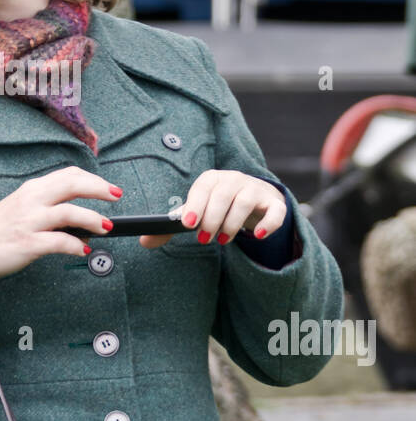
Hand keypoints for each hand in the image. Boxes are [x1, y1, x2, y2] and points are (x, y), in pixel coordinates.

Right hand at [0, 166, 124, 286]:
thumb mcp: (19, 208)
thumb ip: (45, 205)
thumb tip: (75, 212)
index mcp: (31, 190)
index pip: (68, 175)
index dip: (93, 179)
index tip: (109, 187)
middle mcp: (31, 201)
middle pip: (72, 184)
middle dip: (99, 189)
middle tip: (117, 196)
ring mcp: (29, 222)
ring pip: (70, 213)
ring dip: (93, 219)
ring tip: (106, 227)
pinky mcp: (28, 244)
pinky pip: (60, 242)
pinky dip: (76, 245)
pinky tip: (84, 249)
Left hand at [139, 170, 286, 249]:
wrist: (256, 201)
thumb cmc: (219, 206)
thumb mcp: (198, 212)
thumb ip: (174, 226)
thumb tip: (145, 241)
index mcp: (212, 179)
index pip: (203, 186)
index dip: (195, 205)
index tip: (189, 225)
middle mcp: (234, 179)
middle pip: (223, 194)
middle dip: (212, 218)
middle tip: (205, 238)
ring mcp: (255, 189)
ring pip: (244, 202)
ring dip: (232, 224)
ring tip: (224, 240)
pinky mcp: (274, 203)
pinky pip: (275, 212)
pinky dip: (267, 224)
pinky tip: (258, 236)